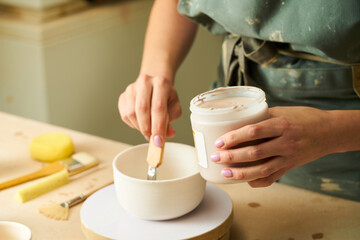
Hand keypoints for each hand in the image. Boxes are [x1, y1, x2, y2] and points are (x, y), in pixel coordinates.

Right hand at [118, 74, 180, 144]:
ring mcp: (132, 88)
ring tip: (148, 128)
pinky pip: (124, 115)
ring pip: (131, 113)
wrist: (155, 87)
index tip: (158, 141)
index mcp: (161, 83)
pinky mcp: (123, 96)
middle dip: (147, 128)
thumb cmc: (165, 98)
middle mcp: (145, 82)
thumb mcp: (174, 107)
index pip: (158, 107)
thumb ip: (171, 120)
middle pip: (142, 109)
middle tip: (152, 137)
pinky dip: (133, 124)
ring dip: (139, 127)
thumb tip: (169, 133)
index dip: (158, 126)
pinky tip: (140, 122)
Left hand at [211, 106, 334, 187]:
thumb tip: (237, 120)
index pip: (253, 132)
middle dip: (232, 157)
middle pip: (254, 153)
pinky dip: (257, 181)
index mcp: (282, 125)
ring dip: (241, 173)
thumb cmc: (304, 118)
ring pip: (262, 170)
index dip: (234, 137)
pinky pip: (272, 178)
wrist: (329, 132)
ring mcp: (288, 158)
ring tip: (225, 173)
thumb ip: (262, 117)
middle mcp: (285, 143)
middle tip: (216, 157)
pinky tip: (245, 181)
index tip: (219, 141)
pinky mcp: (290, 167)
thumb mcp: (283, 111)